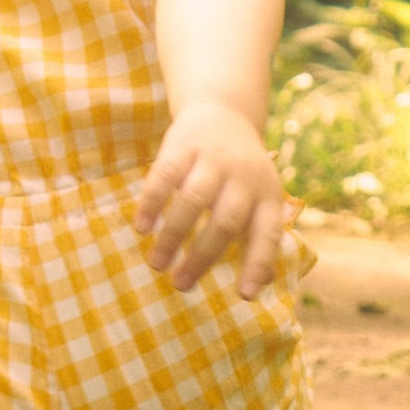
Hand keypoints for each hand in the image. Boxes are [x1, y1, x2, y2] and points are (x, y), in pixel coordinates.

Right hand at [137, 99, 289, 297]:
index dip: (257, 264)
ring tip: (157, 264)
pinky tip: (141, 229)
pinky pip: (165, 176)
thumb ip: (259, 238)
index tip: (244, 295)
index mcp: (268, 194)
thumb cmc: (241, 174)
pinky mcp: (184, 145)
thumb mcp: (260, 198)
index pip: (268, 233)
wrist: (224, 113)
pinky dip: (152, 204)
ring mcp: (214, 158)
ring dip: (173, 236)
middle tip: (181, 285)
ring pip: (193, 200)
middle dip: (202, 257)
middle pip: (225, 221)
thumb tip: (258, 287)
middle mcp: (244, 176)